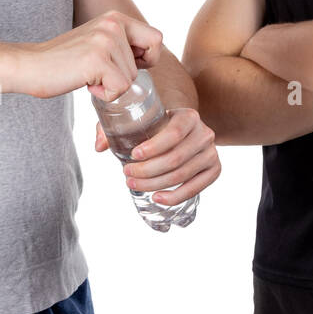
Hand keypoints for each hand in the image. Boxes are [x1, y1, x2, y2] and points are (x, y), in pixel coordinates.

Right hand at [19, 10, 161, 99]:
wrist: (30, 66)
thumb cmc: (63, 61)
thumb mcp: (97, 41)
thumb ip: (120, 43)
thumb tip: (150, 56)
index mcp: (115, 18)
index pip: (156, 38)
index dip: (148, 57)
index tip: (125, 64)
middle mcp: (113, 24)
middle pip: (148, 61)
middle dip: (130, 74)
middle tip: (104, 73)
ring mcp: (106, 40)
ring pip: (132, 78)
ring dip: (112, 85)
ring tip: (87, 76)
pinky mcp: (97, 60)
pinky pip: (119, 89)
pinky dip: (104, 95)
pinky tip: (85, 83)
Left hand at [94, 107, 219, 204]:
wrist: (185, 130)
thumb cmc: (159, 124)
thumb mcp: (141, 119)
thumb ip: (115, 127)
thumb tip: (98, 146)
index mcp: (189, 116)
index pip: (173, 133)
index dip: (153, 147)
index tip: (132, 155)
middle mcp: (204, 134)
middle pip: (175, 159)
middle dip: (147, 171)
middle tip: (126, 174)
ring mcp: (211, 153)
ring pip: (182, 175)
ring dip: (155, 184)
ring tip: (134, 184)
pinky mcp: (214, 170)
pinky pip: (195, 188)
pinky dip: (174, 196)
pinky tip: (156, 197)